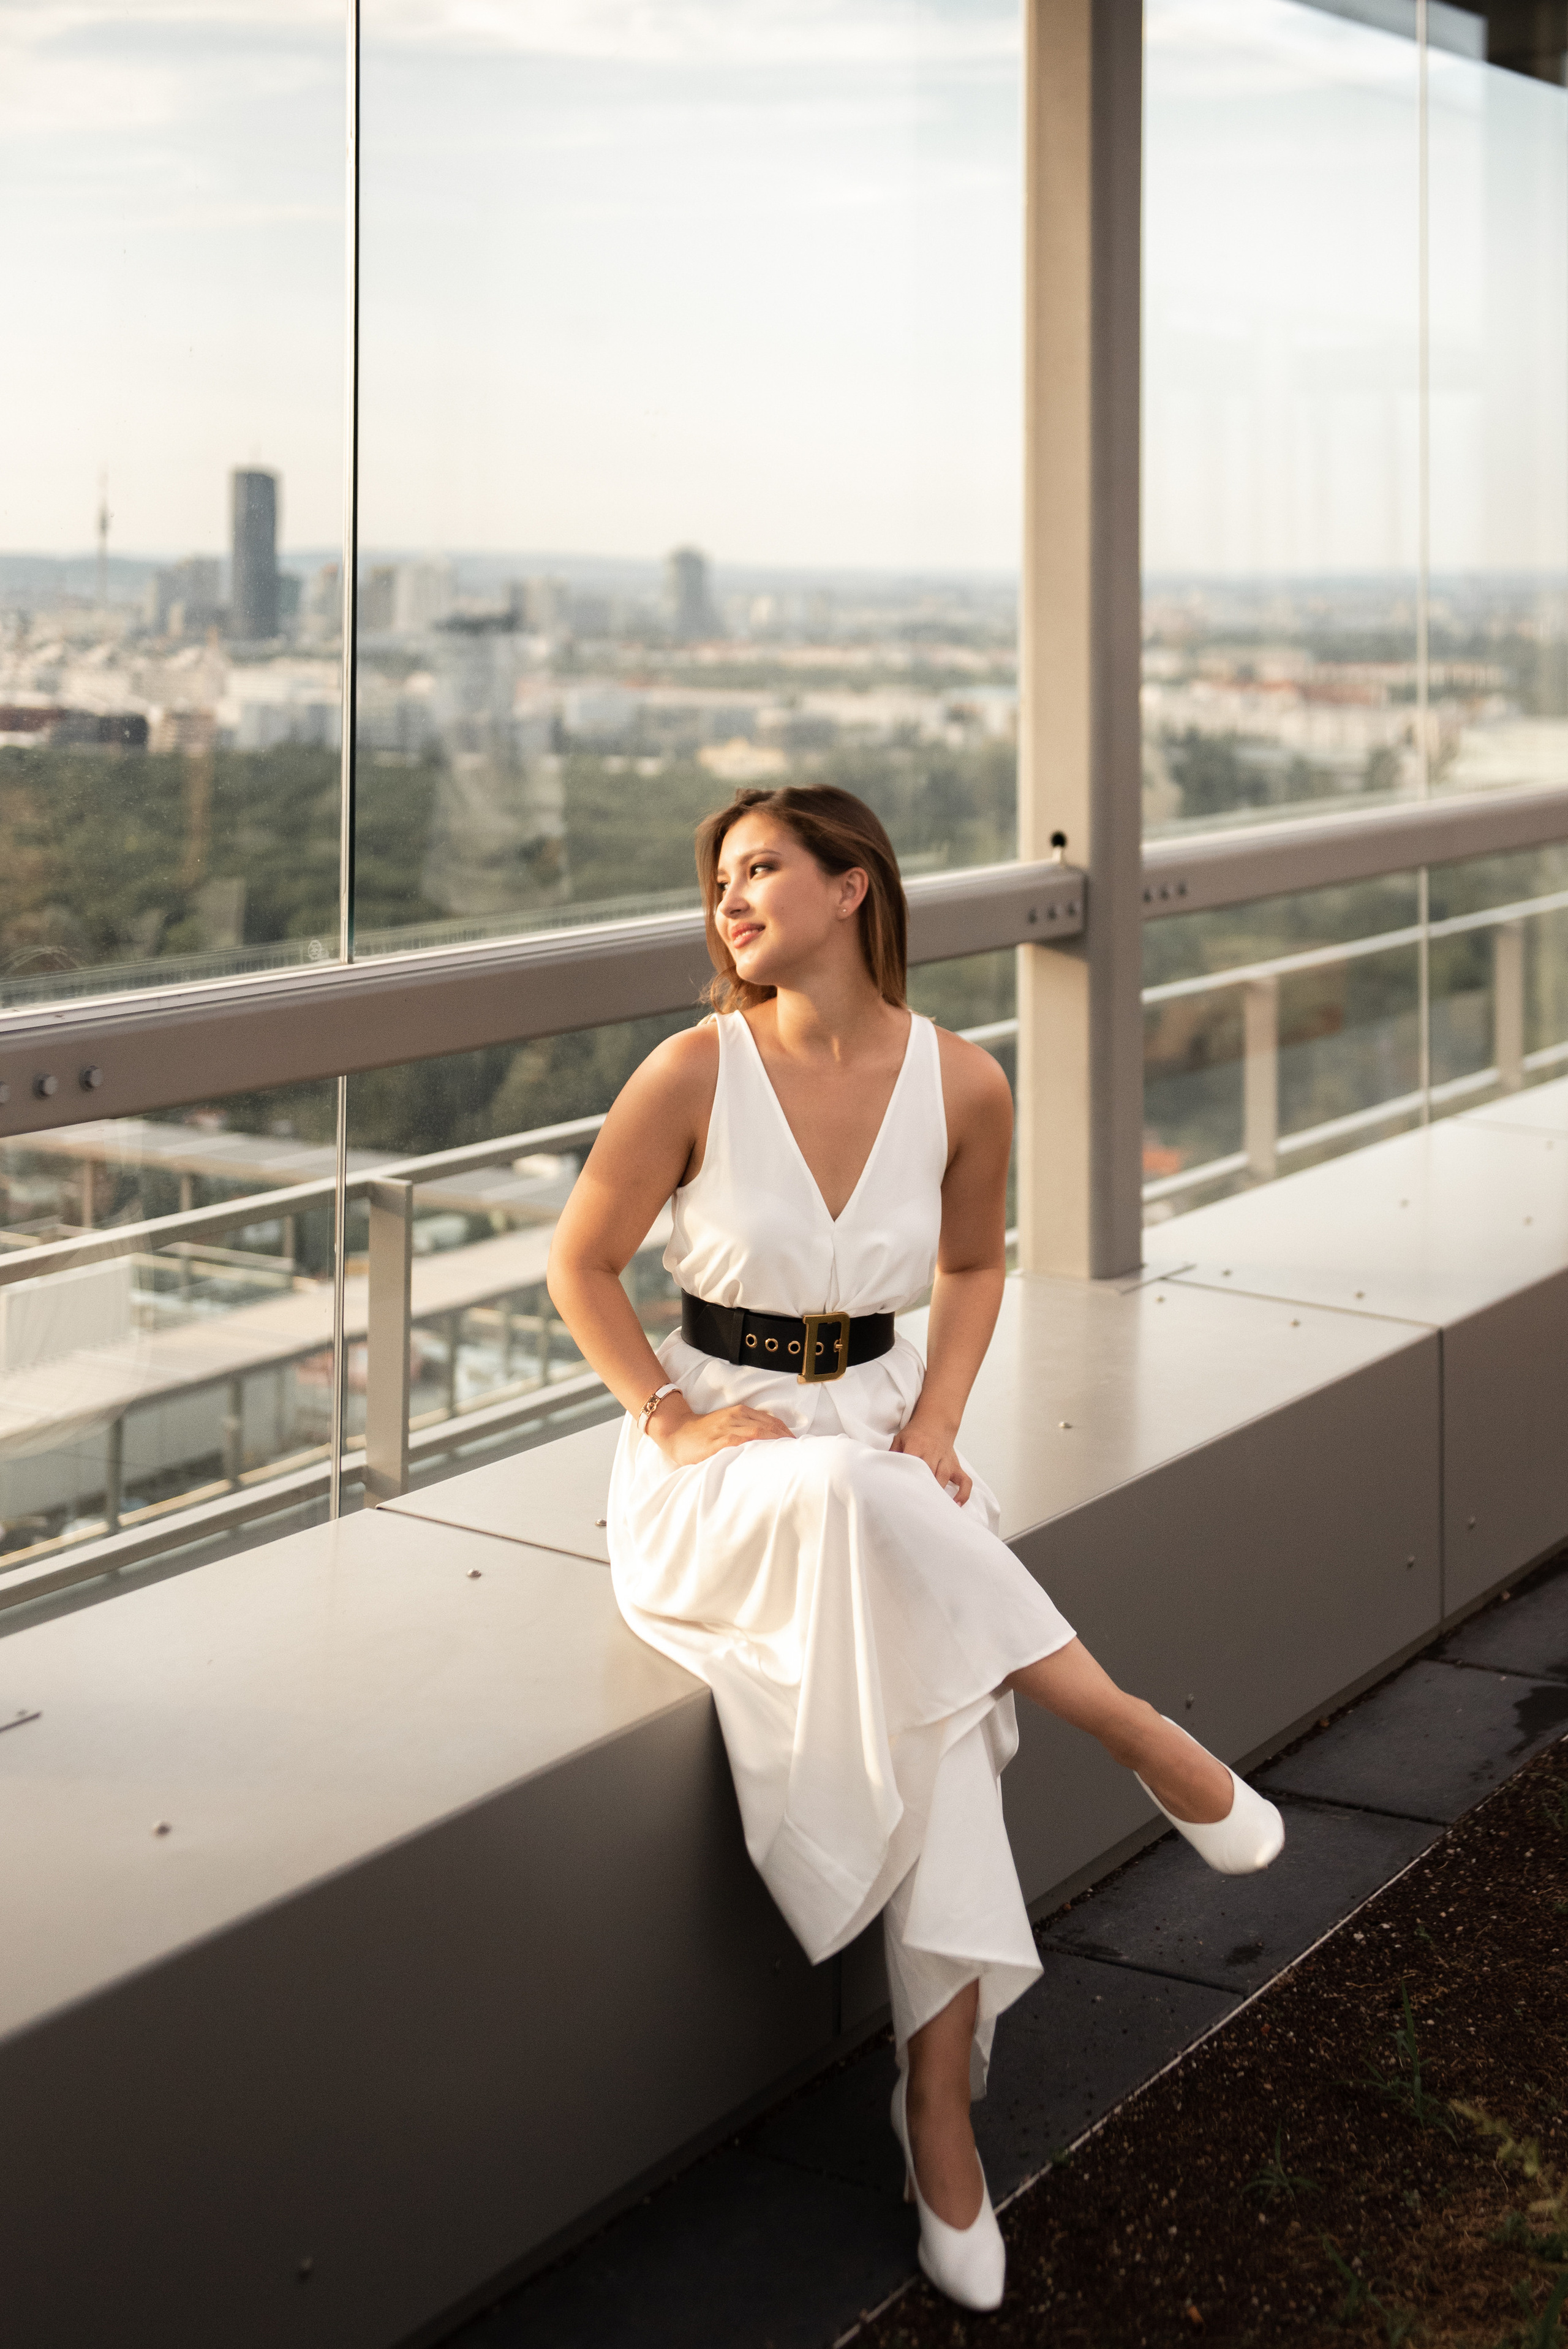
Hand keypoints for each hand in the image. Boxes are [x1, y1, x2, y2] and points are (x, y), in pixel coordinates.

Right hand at [650, 1395, 794, 1465]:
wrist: (676, 1432)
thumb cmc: (703, 1434)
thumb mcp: (727, 1426)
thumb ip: (744, 1430)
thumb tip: (767, 1445)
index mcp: (740, 1412)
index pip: (771, 1420)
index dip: (786, 1432)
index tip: (797, 1444)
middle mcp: (736, 1417)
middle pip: (769, 1426)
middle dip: (786, 1439)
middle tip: (799, 1452)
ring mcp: (727, 1428)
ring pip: (758, 1432)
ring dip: (775, 1442)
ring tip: (788, 1455)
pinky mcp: (717, 1441)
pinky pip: (740, 1441)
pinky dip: (755, 1446)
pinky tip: (765, 1454)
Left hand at [891, 1417, 970, 1505]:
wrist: (936, 1421)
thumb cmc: (915, 1433)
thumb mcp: (900, 1439)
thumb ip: (892, 1454)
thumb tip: (881, 1472)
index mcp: (917, 1446)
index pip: (912, 1463)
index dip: (908, 1478)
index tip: (902, 1493)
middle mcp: (933, 1453)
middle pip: (929, 1473)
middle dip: (922, 1488)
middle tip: (914, 1506)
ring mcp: (947, 1461)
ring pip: (944, 1477)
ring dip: (937, 1493)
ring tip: (930, 1509)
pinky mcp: (956, 1466)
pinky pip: (965, 1481)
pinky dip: (963, 1494)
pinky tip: (956, 1505)